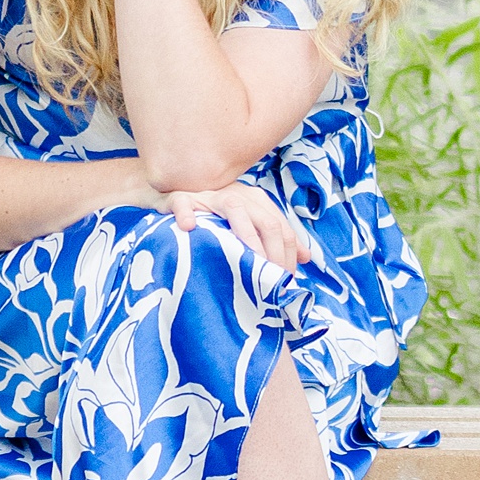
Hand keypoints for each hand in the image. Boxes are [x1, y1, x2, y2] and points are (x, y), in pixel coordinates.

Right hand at [161, 179, 312, 270]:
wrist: (173, 200)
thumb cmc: (213, 220)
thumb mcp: (248, 228)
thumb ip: (275, 240)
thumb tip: (307, 257)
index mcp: (256, 202)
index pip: (282, 229)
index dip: (288, 257)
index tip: (285, 282)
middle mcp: (238, 196)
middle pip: (267, 222)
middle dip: (274, 254)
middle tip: (271, 283)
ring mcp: (210, 196)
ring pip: (235, 209)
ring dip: (247, 237)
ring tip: (249, 264)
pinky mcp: (181, 198)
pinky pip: (183, 203)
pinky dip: (187, 214)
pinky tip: (189, 228)